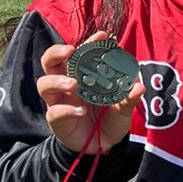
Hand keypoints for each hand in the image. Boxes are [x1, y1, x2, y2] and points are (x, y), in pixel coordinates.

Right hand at [37, 31, 144, 154]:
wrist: (102, 146)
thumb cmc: (110, 119)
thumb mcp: (124, 108)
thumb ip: (129, 97)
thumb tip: (139, 86)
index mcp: (84, 75)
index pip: (80, 54)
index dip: (89, 43)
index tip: (102, 35)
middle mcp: (68, 84)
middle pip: (50, 63)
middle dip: (56, 53)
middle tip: (70, 51)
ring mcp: (59, 101)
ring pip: (44, 84)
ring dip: (57, 81)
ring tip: (74, 84)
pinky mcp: (56, 120)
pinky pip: (54, 111)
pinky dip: (67, 110)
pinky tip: (81, 111)